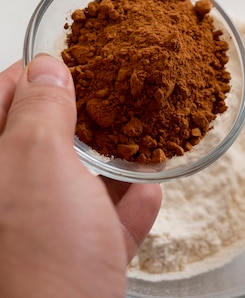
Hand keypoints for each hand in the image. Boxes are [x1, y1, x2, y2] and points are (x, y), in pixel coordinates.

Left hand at [0, 55, 161, 297]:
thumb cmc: (40, 260)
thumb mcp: (39, 164)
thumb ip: (39, 110)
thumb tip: (44, 68)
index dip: (29, 76)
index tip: (64, 61)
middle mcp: (7, 200)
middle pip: (38, 144)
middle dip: (78, 120)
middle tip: (111, 95)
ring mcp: (33, 237)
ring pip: (70, 186)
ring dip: (106, 165)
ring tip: (138, 140)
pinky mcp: (66, 268)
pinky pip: (95, 229)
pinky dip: (121, 212)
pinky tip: (145, 197)